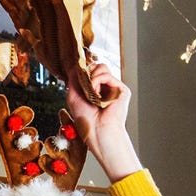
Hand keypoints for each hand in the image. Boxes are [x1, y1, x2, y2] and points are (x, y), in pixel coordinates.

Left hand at [66, 63, 140, 182]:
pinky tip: (96, 94)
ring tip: (91, 94)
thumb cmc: (85, 119)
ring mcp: (114, 87)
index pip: (90, 70)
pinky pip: (107, 75)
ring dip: (92, 78)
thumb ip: (74, 80)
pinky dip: (97, 82)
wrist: (97, 131)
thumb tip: (75, 64)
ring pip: (102, 67)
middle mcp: (105, 87)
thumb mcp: (73, 96)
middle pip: (97, 65)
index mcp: (95, 89)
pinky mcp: (121, 89)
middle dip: (87, 72)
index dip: (83, 71)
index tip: (76, 77)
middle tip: (84, 87)